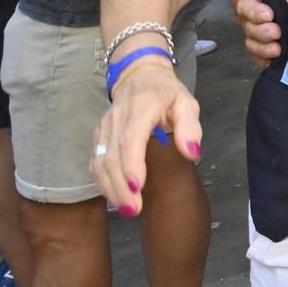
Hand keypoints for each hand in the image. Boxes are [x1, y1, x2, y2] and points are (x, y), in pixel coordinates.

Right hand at [91, 57, 201, 212]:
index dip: (131, 164)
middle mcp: (117, 118)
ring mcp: (104, 128)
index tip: (137, 187)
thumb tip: (192, 152)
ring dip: (110, 188)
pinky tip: (115, 197)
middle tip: (134, 211)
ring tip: (127, 210)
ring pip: (100, 162)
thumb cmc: (166, 93)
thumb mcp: (187, 103)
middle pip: (112, 156)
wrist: (138, 75)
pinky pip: (95, 162)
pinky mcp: (98, 136)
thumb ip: (190, 127)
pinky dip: (102, 182)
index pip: (131, 138)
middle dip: (120, 186)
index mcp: (141, 108)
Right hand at [229, 0, 282, 66]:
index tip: (268, 14)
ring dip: (262, 47)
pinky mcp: (265, 49)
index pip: (243, 2)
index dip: (253, 10)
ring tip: (277, 48)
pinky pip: (259, 58)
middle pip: (246, 26)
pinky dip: (265, 60)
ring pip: (251, 43)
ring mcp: (257, 34)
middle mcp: (249, 16)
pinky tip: (275, 60)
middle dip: (260, 30)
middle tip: (276, 32)